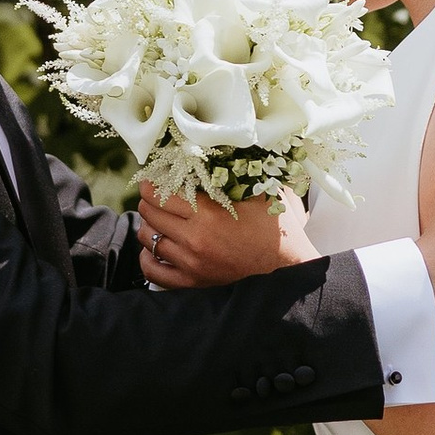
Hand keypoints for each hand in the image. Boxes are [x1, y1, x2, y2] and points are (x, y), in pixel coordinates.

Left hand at [138, 184, 315, 290]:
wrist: (287, 271)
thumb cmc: (276, 230)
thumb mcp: (260, 194)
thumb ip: (238, 174)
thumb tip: (218, 152)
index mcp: (209, 215)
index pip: (162, 194)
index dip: (152, 184)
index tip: (152, 179)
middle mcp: (195, 240)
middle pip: (150, 214)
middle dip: (149, 201)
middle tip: (154, 195)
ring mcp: (191, 264)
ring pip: (148, 240)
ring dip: (148, 226)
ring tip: (157, 219)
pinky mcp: (193, 282)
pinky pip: (154, 272)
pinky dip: (148, 258)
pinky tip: (155, 248)